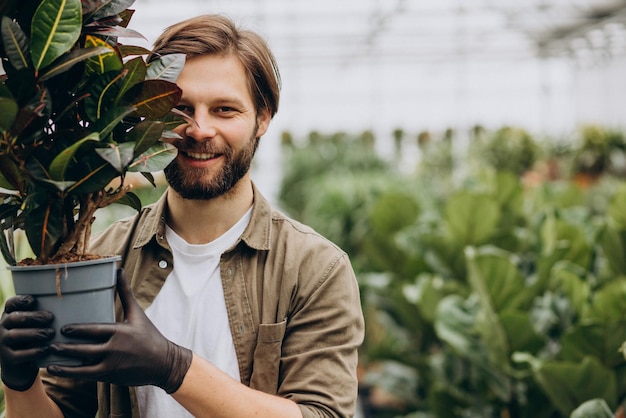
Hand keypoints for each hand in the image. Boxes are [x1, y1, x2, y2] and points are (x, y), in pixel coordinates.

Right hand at [0, 295, 53, 390]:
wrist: (21, 365)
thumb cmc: (33, 338)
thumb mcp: (35, 325)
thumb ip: (43, 314)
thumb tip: (66, 303)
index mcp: (10, 315)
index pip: (11, 304)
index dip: (20, 300)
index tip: (33, 300)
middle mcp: (3, 327)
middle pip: (14, 318)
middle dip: (32, 317)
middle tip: (50, 317)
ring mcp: (3, 343)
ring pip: (15, 335)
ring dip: (34, 333)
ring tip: (50, 333)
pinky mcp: (8, 359)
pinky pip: (19, 355)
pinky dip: (34, 351)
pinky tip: (46, 349)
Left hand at [47, 269, 192, 393]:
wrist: (163, 363)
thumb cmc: (149, 335)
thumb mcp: (137, 313)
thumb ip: (125, 293)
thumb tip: (119, 270)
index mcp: (120, 331)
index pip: (94, 330)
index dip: (77, 330)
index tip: (63, 328)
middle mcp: (115, 348)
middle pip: (85, 348)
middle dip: (66, 347)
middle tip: (50, 343)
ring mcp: (112, 364)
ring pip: (83, 364)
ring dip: (65, 363)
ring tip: (50, 360)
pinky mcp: (110, 376)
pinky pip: (87, 375)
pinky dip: (72, 373)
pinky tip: (59, 371)